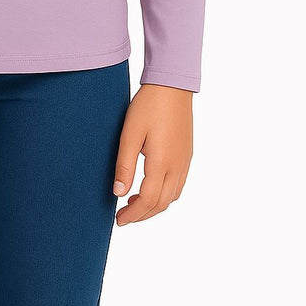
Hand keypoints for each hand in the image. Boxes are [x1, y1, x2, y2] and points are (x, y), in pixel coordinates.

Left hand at [112, 83, 192, 224]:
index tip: (118, 220)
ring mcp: (185, 161)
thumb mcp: (130, 134)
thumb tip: (118, 193)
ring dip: (154, 206)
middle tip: (123, 217)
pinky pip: (178, 184)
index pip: (148, 200)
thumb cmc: (148, 106)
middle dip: (142, 214)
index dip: (133, 214)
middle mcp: (177, 166)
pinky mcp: (187, 154)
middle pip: (161, 204)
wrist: (172, 85)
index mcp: (162, 163)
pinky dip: (164, 194)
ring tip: (134, 204)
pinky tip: (151, 188)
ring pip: (172, 196)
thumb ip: (124, 165)